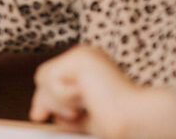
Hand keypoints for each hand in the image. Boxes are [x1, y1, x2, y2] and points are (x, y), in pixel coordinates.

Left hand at [30, 45, 175, 138]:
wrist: (137, 120)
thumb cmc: (119, 121)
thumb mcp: (86, 117)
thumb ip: (68, 112)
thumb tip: (44, 113)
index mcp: (91, 67)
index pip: (57, 77)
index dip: (45, 97)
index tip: (38, 116)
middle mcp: (87, 56)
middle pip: (46, 74)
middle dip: (43, 99)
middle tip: (39, 116)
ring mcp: (84, 55)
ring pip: (45, 77)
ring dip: (56, 102)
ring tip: (77, 111)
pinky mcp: (81, 57)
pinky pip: (52, 78)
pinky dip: (62, 97)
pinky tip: (84, 100)